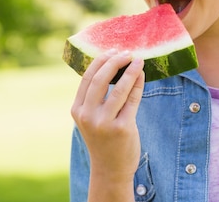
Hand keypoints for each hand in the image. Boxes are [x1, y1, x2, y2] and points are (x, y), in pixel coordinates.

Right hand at [71, 50, 144, 189]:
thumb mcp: (91, 117)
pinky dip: (138, 84)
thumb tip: (111, 64)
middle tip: (126, 52)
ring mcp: (104, 123)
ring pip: (119, 88)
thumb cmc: (103, 137)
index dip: (100, 60)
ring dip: (130, 70)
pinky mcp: (122, 128)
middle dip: (115, 61)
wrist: (110, 168)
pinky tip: (142, 75)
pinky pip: (132, 100)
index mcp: (77, 110)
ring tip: (138, 59)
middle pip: (100, 79)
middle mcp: (88, 116)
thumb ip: (94, 97)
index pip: (87, 78)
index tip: (112, 50)